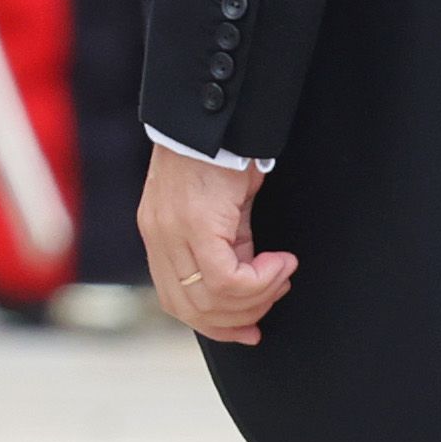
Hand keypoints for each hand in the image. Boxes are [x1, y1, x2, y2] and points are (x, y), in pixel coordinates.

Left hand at [137, 142, 296, 347]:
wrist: (214, 113)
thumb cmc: (221, 151)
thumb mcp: (221, 208)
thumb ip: (226, 244)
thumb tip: (248, 278)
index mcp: (159, 236)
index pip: (177, 302)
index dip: (215, 325)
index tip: (248, 328)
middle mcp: (159, 238)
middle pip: (191, 310)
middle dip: (238, 318)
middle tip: (274, 296)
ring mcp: (172, 233)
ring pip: (210, 299)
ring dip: (256, 297)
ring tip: (281, 275)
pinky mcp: (194, 224)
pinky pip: (225, 278)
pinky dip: (260, 280)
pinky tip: (280, 263)